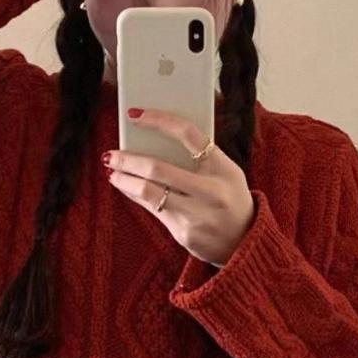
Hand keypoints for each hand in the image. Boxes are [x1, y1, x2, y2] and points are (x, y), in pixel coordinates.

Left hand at [104, 108, 254, 267]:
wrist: (246, 242)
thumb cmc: (231, 198)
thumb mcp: (227, 173)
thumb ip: (200, 157)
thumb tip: (155, 139)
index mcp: (224, 168)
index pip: (188, 134)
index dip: (160, 121)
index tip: (136, 115)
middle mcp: (211, 191)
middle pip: (159, 169)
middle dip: (129, 160)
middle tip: (112, 154)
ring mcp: (196, 215)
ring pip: (149, 192)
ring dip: (125, 180)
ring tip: (113, 172)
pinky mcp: (184, 233)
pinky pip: (152, 210)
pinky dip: (134, 195)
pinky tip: (125, 187)